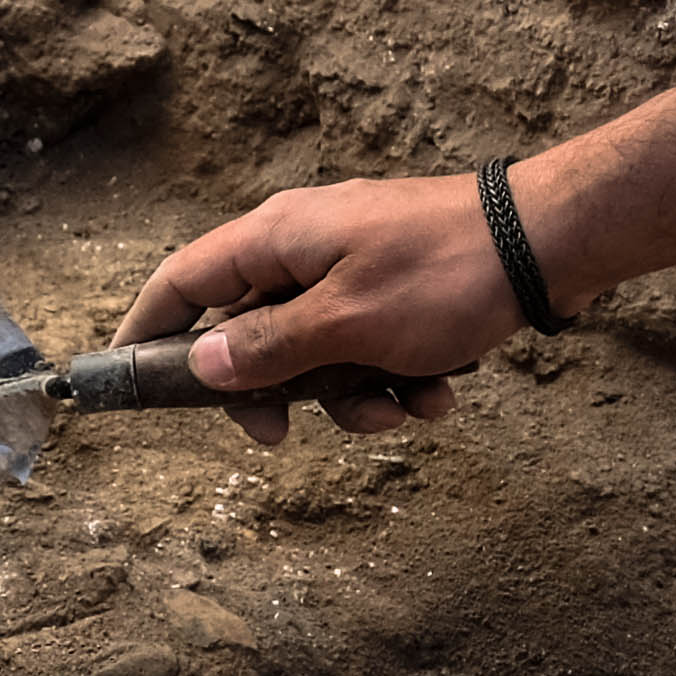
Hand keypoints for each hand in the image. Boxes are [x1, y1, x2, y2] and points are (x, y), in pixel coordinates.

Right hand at [113, 177, 499, 444]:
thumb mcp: (346, 324)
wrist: (551, 244)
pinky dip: (398, 379)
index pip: (183, 280)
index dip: (147, 328)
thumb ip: (268, 349)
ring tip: (400, 412)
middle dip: (273, 391)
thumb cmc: (444, 273)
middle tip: (281, 437)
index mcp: (277, 238)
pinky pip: (372, 347)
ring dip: (352, 397)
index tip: (124, 376)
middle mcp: (307, 247)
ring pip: (319, 351)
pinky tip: (441, 394)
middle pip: (250, 329)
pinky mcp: (401, 288)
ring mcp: (356, 267)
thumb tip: (201, 364)